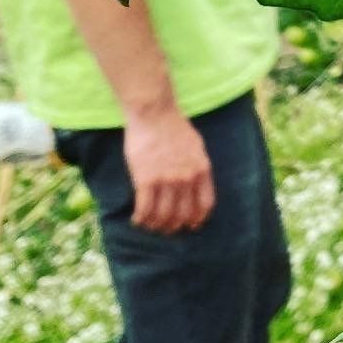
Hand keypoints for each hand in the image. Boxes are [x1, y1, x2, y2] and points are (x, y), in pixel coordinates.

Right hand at [123, 108, 214, 233]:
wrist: (155, 114)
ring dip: (156, 225)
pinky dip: (141, 219)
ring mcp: (167, 180)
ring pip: (163, 216)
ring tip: (150, 225)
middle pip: (183, 214)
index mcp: (202, 169)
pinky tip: (137, 220)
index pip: (205, 204)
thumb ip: (197, 166)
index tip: (192, 225)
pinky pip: (145, 209)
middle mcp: (187, 178)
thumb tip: (197, 183)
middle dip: (175, 226)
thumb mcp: (196, 146)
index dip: (198, 219)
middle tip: (166, 228)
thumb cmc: (174, 127)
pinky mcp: (146, 179)